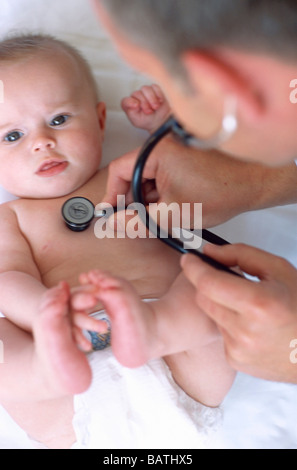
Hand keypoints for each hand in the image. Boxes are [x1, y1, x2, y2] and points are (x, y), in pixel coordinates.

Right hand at [100, 137, 280, 230]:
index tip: (111, 214)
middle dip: (132, 202)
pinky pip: (160, 179)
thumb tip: (113, 223)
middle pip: (131, 176)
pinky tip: (171, 209)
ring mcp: (171, 154)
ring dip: (148, 201)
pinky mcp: (181, 161)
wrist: (253, 183)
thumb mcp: (173, 214)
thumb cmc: (221, 190)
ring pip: (146, 180)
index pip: (118, 171)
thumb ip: (138, 221)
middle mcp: (161, 148)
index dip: (112, 196)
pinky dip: (161, 196)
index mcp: (155, 152)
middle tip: (136, 222)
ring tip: (162, 217)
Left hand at [121, 84, 170, 132]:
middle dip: (145, 103)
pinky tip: (160, 101)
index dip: (131, 102)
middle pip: (137, 94)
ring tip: (155, 107)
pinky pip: (155, 87)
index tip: (137, 106)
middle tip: (149, 112)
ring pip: (146, 89)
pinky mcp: (154, 89)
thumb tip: (135, 103)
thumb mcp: (137, 121)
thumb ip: (132, 112)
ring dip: (152, 99)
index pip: (126, 101)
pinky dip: (158, 94)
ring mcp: (144, 92)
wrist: (159, 120)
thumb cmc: (146, 121)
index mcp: (129, 104)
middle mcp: (135, 96)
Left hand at [181, 243, 296, 382]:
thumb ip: (241, 254)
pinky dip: (230, 325)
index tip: (188, 259)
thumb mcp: (278, 269)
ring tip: (249, 306)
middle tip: (224, 279)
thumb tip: (209, 251)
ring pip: (212, 315)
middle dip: (208, 285)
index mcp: (258, 304)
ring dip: (222, 305)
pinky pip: (221, 333)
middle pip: (204, 298)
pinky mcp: (235, 361)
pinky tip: (251, 326)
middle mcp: (245, 331)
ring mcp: (239, 349)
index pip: (208, 282)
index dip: (193, 267)